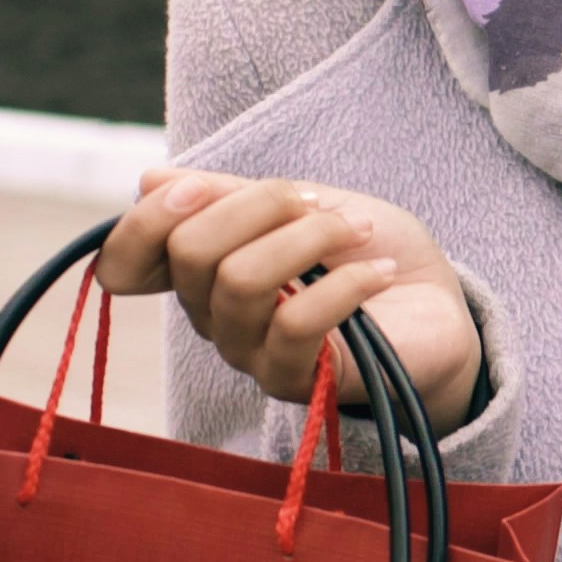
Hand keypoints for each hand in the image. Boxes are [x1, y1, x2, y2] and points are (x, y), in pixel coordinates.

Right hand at [99, 169, 484, 416]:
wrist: (436, 304)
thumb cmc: (365, 249)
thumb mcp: (301, 202)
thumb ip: (229, 194)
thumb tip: (149, 179)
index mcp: (202, 270)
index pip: (125, 259)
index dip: (150, 218)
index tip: (203, 188)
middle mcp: (212, 316)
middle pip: (191, 252)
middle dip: (260, 205)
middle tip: (319, 202)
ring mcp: (249, 352)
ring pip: (241, 282)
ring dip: (309, 238)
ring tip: (359, 229)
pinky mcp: (295, 381)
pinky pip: (295, 325)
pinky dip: (345, 284)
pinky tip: (379, 272)